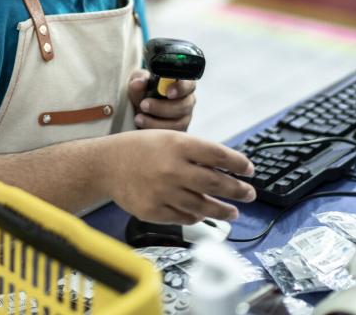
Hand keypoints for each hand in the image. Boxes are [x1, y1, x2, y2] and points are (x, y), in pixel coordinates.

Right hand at [101, 130, 255, 223]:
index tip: (249, 170)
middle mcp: (172, 168)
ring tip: (233, 212)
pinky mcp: (154, 211)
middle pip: (216, 183)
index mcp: (177, 145)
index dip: (238, 164)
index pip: (218, 155)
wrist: (105, 165)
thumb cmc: (138, 148)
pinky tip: (203, 214)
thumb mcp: (166, 137)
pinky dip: (197, 216)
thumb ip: (193, 150)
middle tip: (249, 194)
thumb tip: (224, 167)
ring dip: (223, 210)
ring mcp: (163, 192)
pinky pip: (184, 218)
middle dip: (238, 191)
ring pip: (203, 206)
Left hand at [128, 69, 194, 130]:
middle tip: (144, 105)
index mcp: (181, 85)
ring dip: (156, 122)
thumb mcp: (138, 82)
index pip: (189, 84)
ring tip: (138, 118)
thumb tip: (139, 83)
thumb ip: (138, 80)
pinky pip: (171, 136)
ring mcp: (184, 119)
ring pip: (178, 123)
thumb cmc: (142, 91)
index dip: (181, 88)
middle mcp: (186, 101)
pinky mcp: (178, 133)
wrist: (138, 109)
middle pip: (184, 106)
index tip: (168, 92)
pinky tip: (142, 127)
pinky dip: (155, 132)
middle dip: (162, 107)